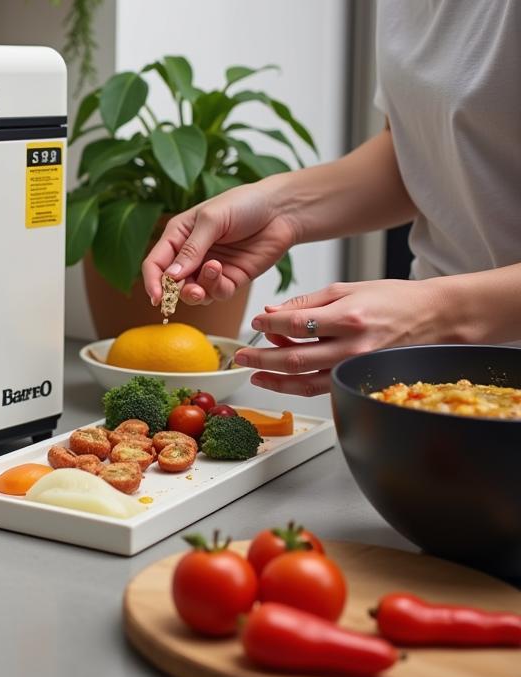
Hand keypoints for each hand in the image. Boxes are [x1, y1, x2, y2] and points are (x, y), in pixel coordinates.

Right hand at [141, 182, 298, 307]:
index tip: (157, 296)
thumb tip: (171, 276)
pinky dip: (217, 288)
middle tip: (191, 290)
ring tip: (213, 272)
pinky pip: (217, 294)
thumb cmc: (245, 203)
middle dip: (178, 292)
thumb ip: (191, 249)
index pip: (156, 263)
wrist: (281, 210)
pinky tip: (224, 271)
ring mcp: (210, 269)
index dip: (153, 281)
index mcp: (178, 235)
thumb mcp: (211, 220)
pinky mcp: (231, 279)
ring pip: (194, 293)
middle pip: (172, 284)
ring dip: (199, 290)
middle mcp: (191, 255)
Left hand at [236, 278, 451, 396]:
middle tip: (241, 357)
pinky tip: (279, 380)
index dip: (269, 324)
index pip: (297, 324)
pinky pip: (322, 388)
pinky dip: (297, 386)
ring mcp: (357, 367)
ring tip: (254, 374)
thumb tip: (271, 313)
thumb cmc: (392, 299)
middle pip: (295, 358)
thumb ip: (307, 302)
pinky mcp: (360, 380)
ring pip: (306, 381)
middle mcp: (353, 346)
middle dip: (262, 358)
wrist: (434, 318)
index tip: (254, 322)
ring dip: (274, 380)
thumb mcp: (346, 289)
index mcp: (349, 317)